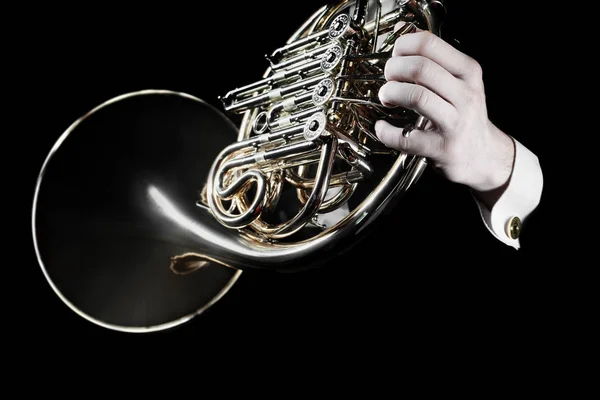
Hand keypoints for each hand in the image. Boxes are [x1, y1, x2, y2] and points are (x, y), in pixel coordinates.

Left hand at [375, 26, 514, 200]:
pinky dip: (386, 132)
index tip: (395, 56)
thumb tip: (400, 33)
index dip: (403, 47)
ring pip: (416, 96)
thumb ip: (432, 59)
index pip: (430, 44)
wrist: (483, 155)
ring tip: (387, 98)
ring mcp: (456, 123)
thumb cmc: (463, 115)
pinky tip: (382, 128)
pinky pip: (406, 137)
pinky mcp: (443, 149)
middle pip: (420, 68)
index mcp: (468, 72)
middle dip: (393, 70)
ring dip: (390, 94)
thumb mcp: (457, 81)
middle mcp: (465, 95)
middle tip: (388, 79)